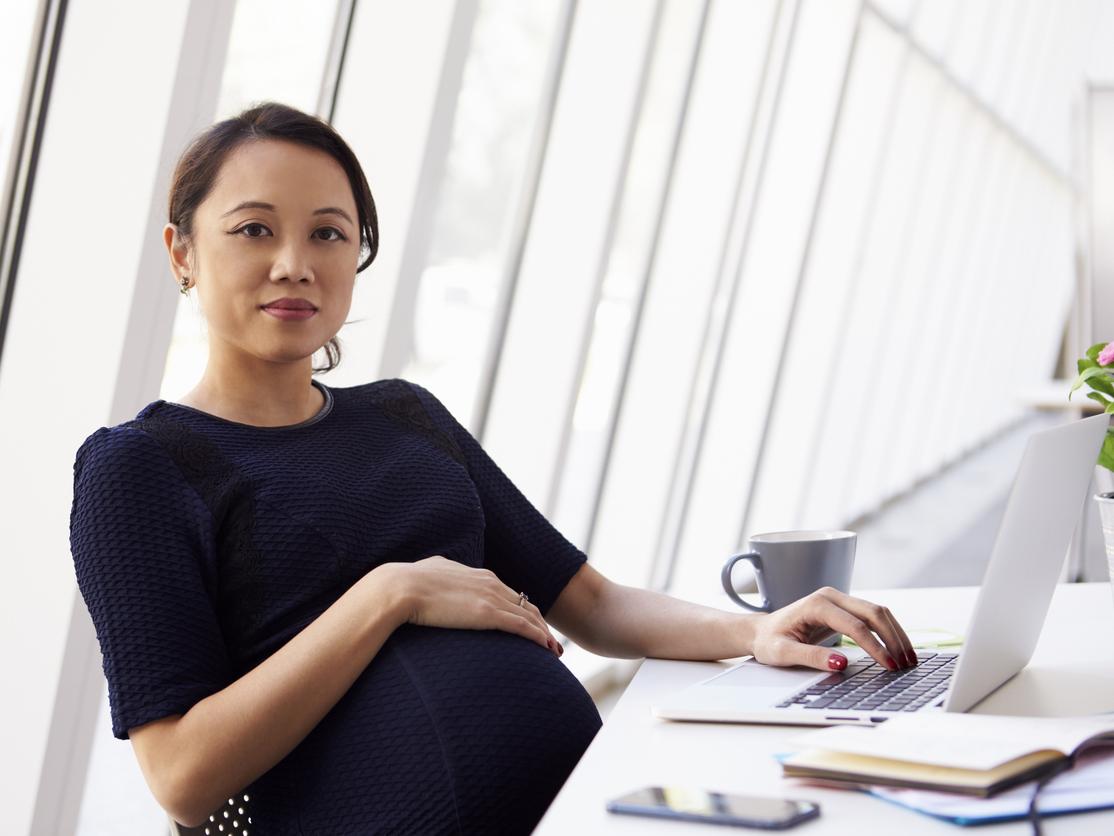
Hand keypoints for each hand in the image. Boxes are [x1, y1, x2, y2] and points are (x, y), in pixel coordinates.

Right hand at [382, 556, 562, 656]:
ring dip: (544, 634)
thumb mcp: (432, 572)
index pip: (510, 594)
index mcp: (478, 575)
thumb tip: (437, 577)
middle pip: (526, 604)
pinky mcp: (487, 613)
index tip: (530, 626)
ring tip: (554, 652)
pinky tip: (546, 649)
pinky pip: (521, 626)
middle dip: (540, 624)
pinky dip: (537, 637)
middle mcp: (490, 582)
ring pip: (529, 616)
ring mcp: (490, 596)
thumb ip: (443, 576)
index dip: (522, 611)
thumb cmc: (407, 584)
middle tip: (550, 643)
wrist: (399, 588)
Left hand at [748, 587, 915, 671]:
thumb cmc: (769, 641)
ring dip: (895, 634)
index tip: (889, 666)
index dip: (875, 647)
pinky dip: (888, 632)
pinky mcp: (844, 609)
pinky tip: (898, 649)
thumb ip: (811, 657)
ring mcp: (839, 600)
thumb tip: (841, 663)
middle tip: (907, 664)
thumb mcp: (783, 653)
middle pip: (873, 612)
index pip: (855, 625)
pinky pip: (872, 617)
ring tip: (909, 659)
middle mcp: (830, 596)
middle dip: (893, 638)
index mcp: (816, 604)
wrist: (760, 631)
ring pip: (877, 612)